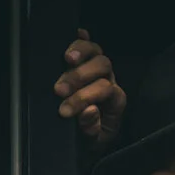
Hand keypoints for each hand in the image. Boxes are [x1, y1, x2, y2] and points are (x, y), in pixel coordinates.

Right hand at [54, 28, 125, 147]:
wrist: (88, 138)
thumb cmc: (92, 138)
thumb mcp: (94, 142)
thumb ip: (92, 130)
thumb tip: (89, 110)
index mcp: (116, 100)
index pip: (105, 90)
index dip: (84, 97)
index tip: (64, 110)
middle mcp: (110, 80)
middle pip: (102, 66)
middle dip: (79, 77)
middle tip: (59, 90)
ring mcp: (98, 69)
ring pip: (96, 50)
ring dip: (81, 51)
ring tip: (66, 58)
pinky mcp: (86, 62)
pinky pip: (87, 44)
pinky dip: (81, 37)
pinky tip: (76, 32)